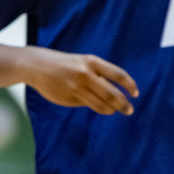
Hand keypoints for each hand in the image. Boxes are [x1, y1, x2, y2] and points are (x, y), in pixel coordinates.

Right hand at [22, 47, 138, 115]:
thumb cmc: (66, 64)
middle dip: (124, 104)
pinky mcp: (69, 98)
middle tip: (130, 110)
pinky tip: (97, 106)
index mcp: (92, 62)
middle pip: (112, 94)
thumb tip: (117, 93)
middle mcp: (86, 74)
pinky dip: (95, 106)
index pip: (118, 75)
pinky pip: (87, 105)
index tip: (136, 94)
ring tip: (115, 111)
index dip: (130, 85)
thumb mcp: (84, 62)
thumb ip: (100, 75)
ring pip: (101, 104)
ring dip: (111, 110)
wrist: (37, 65)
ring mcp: (76, 87)